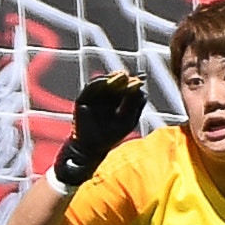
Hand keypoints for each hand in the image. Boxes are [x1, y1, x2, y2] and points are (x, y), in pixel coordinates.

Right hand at [52, 69, 146, 189]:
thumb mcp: (128, 120)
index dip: (133, 84)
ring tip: (123, 76)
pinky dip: (99, 82)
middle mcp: (104, 98)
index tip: (141, 80)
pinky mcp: (82, 99)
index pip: (126, 89)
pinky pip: (90, 88)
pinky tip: (107, 81)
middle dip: (124, 80)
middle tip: (132, 77)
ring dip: (113, 78)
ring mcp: (93, 98)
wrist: (92, 148)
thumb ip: (135, 105)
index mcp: (116, 102)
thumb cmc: (111, 136)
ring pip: (104, 83)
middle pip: (116, 84)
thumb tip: (141, 89)